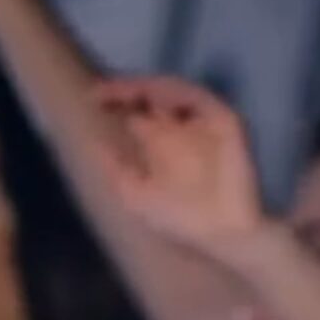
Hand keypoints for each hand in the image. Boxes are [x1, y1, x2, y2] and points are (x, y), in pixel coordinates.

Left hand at [92, 76, 269, 249]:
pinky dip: (178, 93)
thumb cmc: (181, 219)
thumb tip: (94, 142)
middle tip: (102, 91)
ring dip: (147, 86)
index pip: (137, 112)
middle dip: (127, 89)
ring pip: (175, 91)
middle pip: (152, 96)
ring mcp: (204, 123)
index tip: (93, 100)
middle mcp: (182, 128)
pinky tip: (154, 96)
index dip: (115, 102)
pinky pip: (200, 99)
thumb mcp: (135, 196)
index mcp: (162, 144)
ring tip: (123, 90)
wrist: (223, 233)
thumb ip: (115, 169)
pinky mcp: (226, 122)